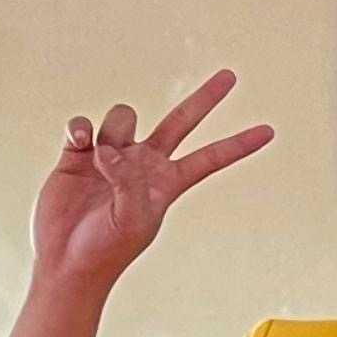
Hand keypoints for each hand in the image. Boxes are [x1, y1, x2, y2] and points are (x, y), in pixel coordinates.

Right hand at [23, 71, 271, 294]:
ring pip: (124, 118)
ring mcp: (113, 155)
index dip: (238, 145)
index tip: (268, 132)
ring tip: (99, 163)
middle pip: (181, 122)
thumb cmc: (106, 250)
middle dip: (205, 100)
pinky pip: (83, 125)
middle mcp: (144, 163)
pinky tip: (78, 143)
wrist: (68, 259)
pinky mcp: (79, 153)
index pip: (210, 158)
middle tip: (230, 77)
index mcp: (168, 183)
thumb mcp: (133, 220)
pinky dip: (80, 130)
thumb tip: (111, 151)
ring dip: (113, 133)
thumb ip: (130, 182)